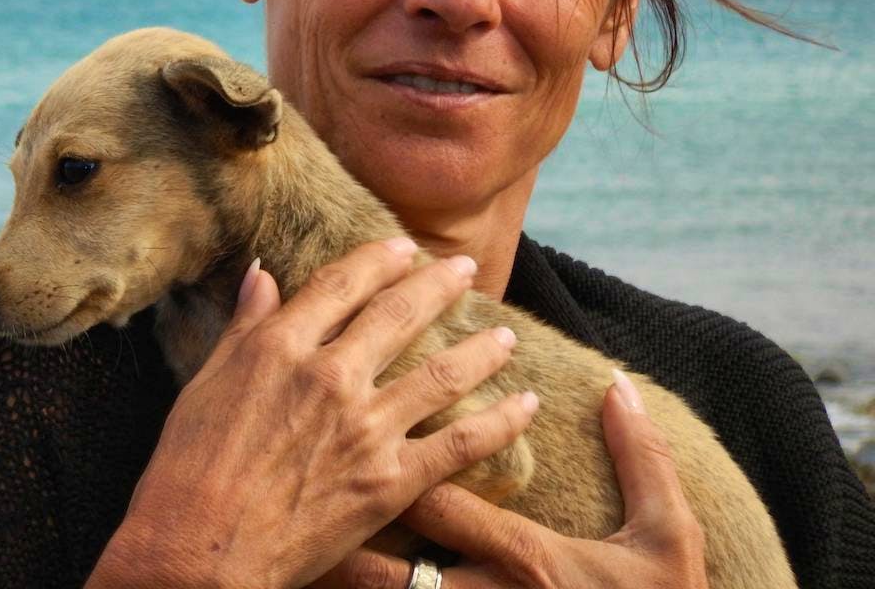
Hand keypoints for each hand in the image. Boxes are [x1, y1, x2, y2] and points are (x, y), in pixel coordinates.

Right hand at [86, 239, 536, 588]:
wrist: (199, 551)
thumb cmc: (187, 469)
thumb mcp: (205, 383)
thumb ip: (244, 326)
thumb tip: (261, 273)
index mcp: (280, 346)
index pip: (341, 284)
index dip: (377, 260)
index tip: (402, 247)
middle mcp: (330, 375)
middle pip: (399, 315)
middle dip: (438, 285)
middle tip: (464, 268)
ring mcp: (365, 427)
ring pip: (441, 373)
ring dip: (480, 348)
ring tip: (505, 333)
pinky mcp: (390, 481)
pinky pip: (459, 444)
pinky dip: (500, 422)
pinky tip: (525, 404)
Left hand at [324, 370, 708, 588]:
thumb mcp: (668, 537)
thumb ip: (643, 459)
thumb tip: (619, 384)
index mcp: (527, 559)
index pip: (442, 501)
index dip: (388, 455)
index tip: (342, 405)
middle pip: (393, 564)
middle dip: (339, 522)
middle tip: (283, 476)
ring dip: (336, 578)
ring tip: (286, 552)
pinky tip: (320, 586)